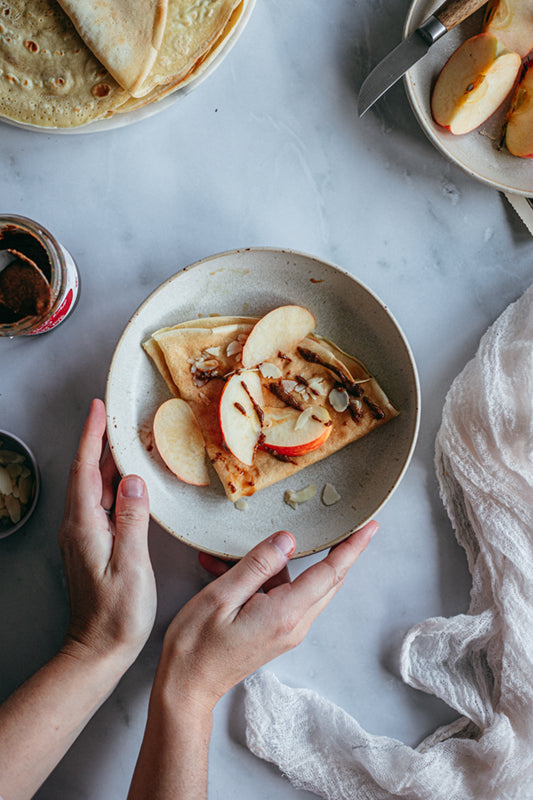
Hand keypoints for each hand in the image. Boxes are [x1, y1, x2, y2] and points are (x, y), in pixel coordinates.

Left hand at [58, 398, 155, 670]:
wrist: (98, 649)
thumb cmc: (117, 614)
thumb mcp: (131, 565)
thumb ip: (132, 520)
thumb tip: (134, 480)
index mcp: (85, 526)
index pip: (84, 470)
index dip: (91, 437)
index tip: (98, 409)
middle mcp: (78, 526)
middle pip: (86, 473)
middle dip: (98, 441)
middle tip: (114, 415)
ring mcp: (82, 535)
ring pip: (92, 487)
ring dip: (105, 461)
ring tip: (124, 439)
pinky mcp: (91, 544)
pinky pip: (98, 502)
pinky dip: (110, 483)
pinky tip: (126, 480)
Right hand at [159, 522, 377, 711]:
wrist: (186, 688)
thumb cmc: (196, 645)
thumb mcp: (221, 596)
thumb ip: (258, 565)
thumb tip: (288, 540)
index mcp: (284, 614)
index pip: (329, 574)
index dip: (351, 548)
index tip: (369, 528)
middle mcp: (293, 624)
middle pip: (325, 581)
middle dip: (337, 551)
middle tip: (345, 523)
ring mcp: (286, 631)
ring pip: (300, 586)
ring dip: (276, 564)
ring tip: (227, 555)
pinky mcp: (275, 632)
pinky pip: (281, 596)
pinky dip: (261, 579)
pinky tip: (224, 571)